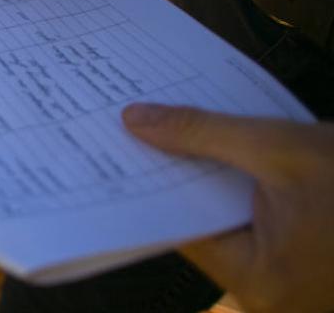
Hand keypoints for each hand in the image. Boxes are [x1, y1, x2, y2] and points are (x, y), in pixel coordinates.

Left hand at [124, 104, 333, 312]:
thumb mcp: (281, 146)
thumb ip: (203, 133)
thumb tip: (137, 121)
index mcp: (261, 280)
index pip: (177, 229)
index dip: (146, 183)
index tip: (113, 146)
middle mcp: (271, 297)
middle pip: (200, 227)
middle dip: (175, 178)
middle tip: (133, 130)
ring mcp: (290, 289)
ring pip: (227, 226)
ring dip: (207, 184)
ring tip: (170, 136)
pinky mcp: (305, 272)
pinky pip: (255, 230)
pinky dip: (238, 196)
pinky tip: (220, 157)